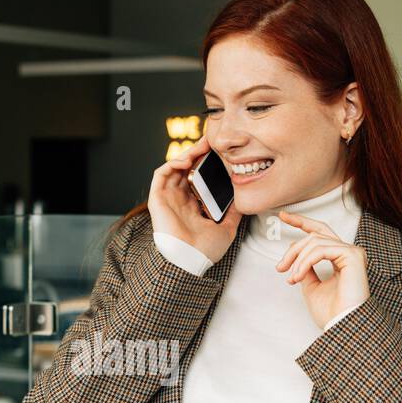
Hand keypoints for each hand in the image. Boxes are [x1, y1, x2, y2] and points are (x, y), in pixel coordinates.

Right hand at [147, 135, 241, 264]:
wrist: (190, 261)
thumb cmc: (205, 250)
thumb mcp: (227, 227)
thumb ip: (234, 212)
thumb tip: (244, 199)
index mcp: (192, 205)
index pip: (197, 177)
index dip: (205, 162)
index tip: (219, 151)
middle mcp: (179, 200)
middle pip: (186, 168)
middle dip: (197, 153)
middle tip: (211, 141)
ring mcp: (167, 199)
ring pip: (174, 168)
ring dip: (186, 154)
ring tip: (201, 147)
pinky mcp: (157, 199)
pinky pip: (161, 174)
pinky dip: (172, 163)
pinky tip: (186, 160)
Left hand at [274, 210, 369, 328]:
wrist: (342, 326)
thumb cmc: (331, 313)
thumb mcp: (311, 287)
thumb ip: (305, 269)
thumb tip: (296, 255)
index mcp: (340, 258)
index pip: (320, 232)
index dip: (301, 222)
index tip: (282, 216)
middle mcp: (348, 252)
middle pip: (315, 234)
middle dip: (294, 248)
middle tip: (279, 267)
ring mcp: (352, 252)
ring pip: (315, 241)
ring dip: (298, 260)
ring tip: (291, 278)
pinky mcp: (353, 256)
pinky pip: (321, 250)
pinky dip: (305, 262)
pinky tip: (298, 276)